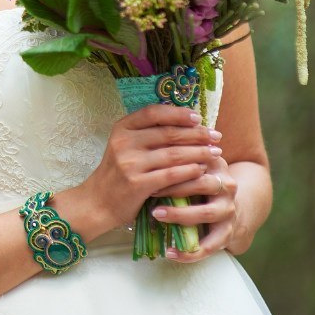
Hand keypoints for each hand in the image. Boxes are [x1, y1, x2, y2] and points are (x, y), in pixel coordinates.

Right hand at [79, 104, 220, 233]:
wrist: (98, 202)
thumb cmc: (118, 173)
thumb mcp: (125, 147)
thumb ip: (147, 135)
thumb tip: (185, 123)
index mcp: (122, 128)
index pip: (153, 113)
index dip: (178, 113)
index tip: (198, 118)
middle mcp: (124, 142)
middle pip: (168, 133)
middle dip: (197, 134)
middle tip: (216, 137)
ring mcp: (130, 163)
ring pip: (173, 154)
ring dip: (199, 153)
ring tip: (215, 153)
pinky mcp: (137, 184)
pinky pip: (171, 175)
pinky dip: (189, 171)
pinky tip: (202, 169)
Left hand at [150, 155, 235, 262]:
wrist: (223, 204)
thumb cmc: (195, 181)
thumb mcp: (189, 167)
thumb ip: (173, 162)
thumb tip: (142, 161)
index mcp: (215, 164)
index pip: (197, 161)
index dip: (175, 165)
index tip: (152, 168)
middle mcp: (226, 185)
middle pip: (203, 184)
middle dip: (175, 188)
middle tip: (151, 192)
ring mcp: (229, 209)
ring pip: (207, 212)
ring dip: (180, 214)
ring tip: (156, 215)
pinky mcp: (227, 232)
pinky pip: (210, 245)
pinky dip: (190, 252)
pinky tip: (170, 253)